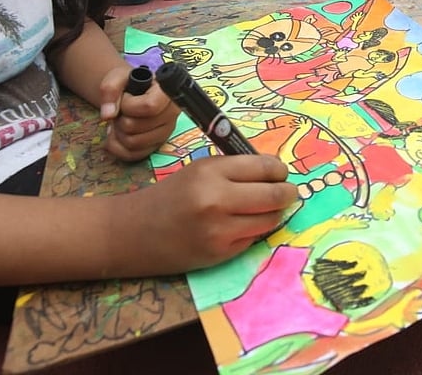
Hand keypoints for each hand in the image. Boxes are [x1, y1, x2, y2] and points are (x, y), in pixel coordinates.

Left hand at [98, 65, 179, 160]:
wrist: (132, 93)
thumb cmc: (128, 84)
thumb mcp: (117, 78)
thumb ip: (110, 89)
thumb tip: (107, 115)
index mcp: (167, 93)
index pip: (150, 106)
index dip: (129, 106)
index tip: (125, 98)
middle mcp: (171, 115)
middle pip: (136, 127)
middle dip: (120, 118)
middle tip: (120, 110)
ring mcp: (164, 133)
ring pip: (132, 143)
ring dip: (118, 132)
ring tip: (120, 120)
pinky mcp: (155, 146)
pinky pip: (131, 155)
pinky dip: (117, 146)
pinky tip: (116, 133)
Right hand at [124, 154, 297, 271]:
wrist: (133, 232)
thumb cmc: (169, 196)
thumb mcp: (199, 170)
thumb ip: (235, 169)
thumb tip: (276, 173)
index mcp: (210, 172)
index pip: (265, 168)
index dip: (280, 171)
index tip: (281, 173)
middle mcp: (217, 200)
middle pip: (275, 195)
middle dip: (288, 193)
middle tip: (288, 192)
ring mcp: (220, 230)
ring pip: (270, 219)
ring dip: (275, 213)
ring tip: (267, 208)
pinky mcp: (220, 254)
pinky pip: (253, 238)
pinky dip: (254, 230)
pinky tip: (242, 225)